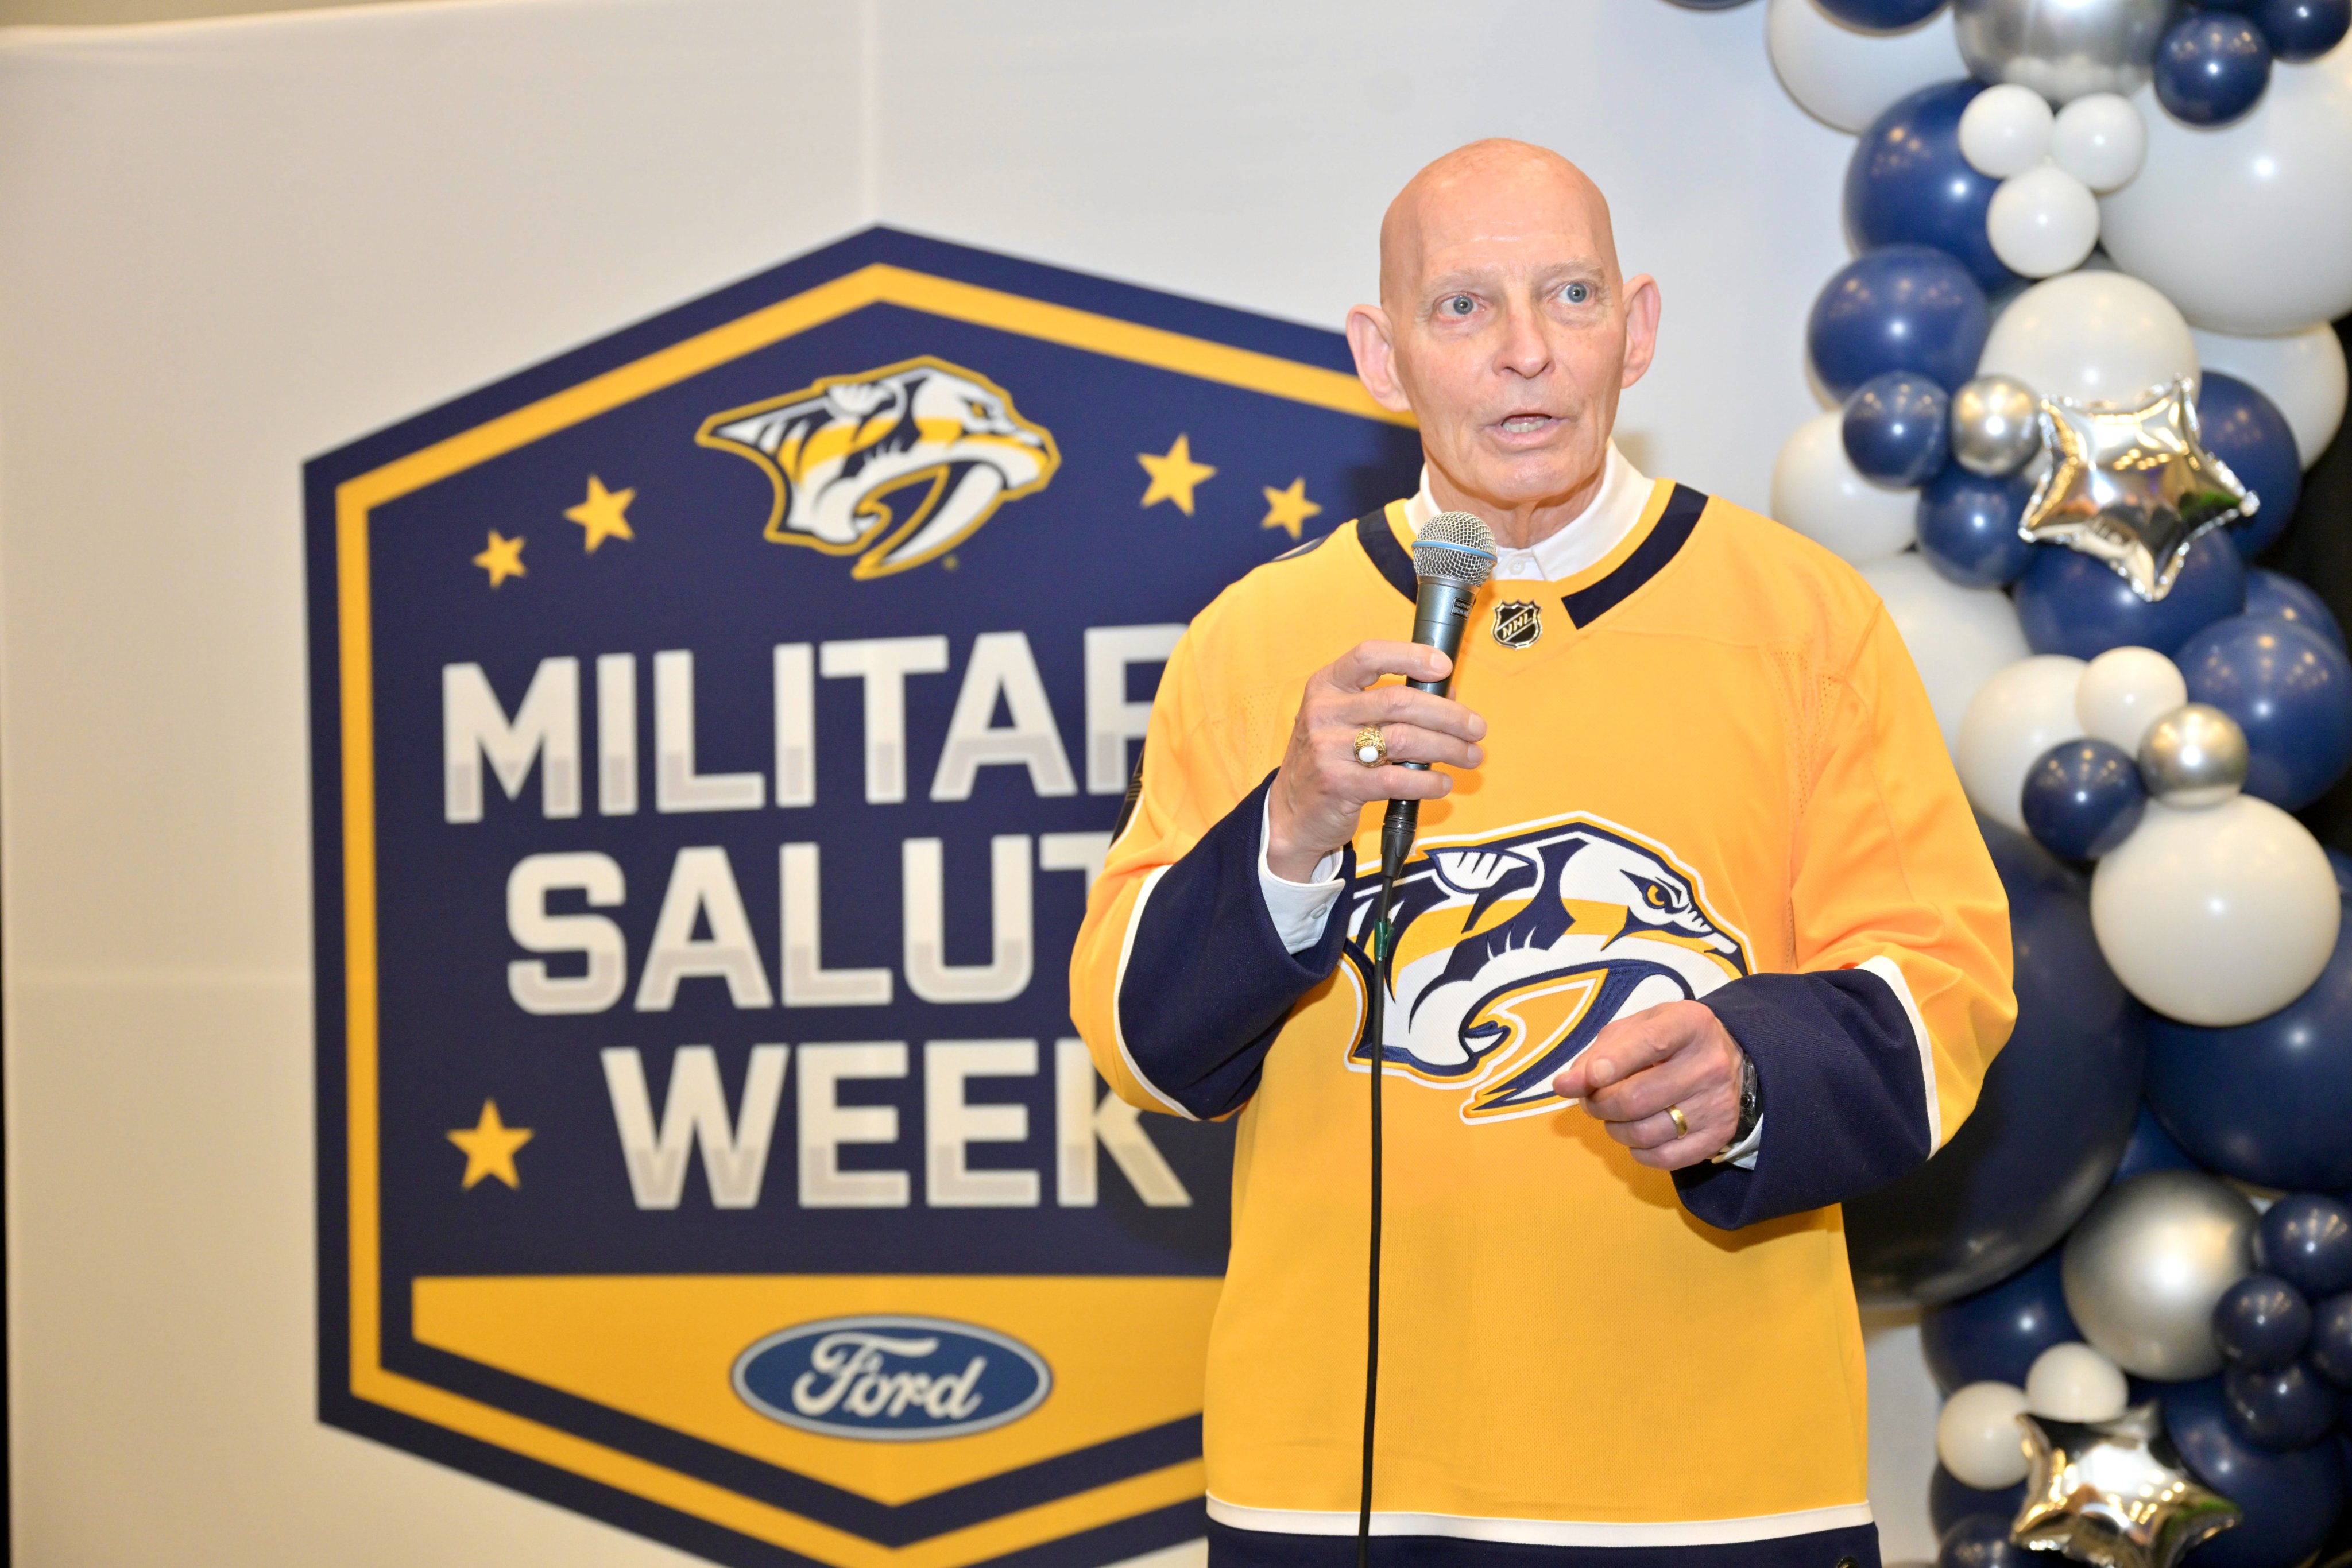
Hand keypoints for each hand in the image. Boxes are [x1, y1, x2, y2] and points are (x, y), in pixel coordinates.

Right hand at [1265, 640, 1486, 880]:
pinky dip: (1428, 781)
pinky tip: (1443, 784)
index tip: (1443, 666)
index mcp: (1326, 687)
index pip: (1369, 656)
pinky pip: (1397, 779)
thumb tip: (1447, 692)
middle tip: (1476, 727)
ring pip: (1405, 739)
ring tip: (1470, 756)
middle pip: (1400, 701)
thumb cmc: (1328, 760)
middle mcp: (1325, 712)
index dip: (1410, 656)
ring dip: (1448, 748)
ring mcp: (1329, 749)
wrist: (1290, 813)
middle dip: (1448, 714)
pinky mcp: (1339, 785)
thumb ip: (1388, 702)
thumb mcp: (1345, 721)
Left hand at [1552, 1002, 1745, 1169]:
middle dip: (1599, 1105)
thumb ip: (1597, 1053)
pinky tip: (1636, 1136)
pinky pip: (1665, 1158)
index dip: (1612, 1063)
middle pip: (1637, 1098)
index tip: (1587, 1079)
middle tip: (1591, 1101)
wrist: (1728, 1060)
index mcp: (1689, 1024)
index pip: (1649, 1044)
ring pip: (1646, 1132)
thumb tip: (1566, 1085)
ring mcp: (1718, 1103)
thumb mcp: (1635, 1030)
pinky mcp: (1720, 1135)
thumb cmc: (1669, 1040)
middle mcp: (1710, 1064)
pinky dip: (1638, 1152)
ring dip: (1614, 1130)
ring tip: (1613, 1117)